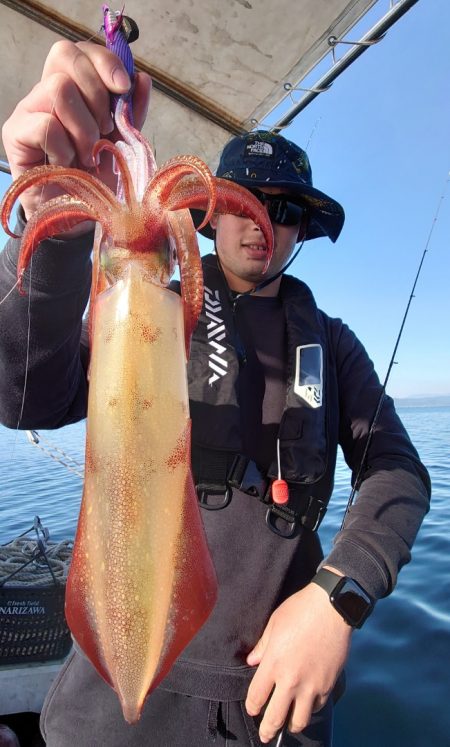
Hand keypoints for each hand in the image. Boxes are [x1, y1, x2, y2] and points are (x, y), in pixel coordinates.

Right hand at [1, 39, 150, 223]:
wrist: (78, 217)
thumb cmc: (97, 180)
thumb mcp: (122, 144)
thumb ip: (131, 114)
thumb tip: (142, 79)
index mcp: (75, 89)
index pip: (82, 50)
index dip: (105, 61)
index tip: (124, 88)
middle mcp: (48, 92)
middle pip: (65, 55)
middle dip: (96, 93)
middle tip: (104, 131)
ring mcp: (29, 110)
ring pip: (58, 89)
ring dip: (83, 128)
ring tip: (88, 155)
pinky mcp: (15, 133)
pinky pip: (45, 125)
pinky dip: (65, 148)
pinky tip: (67, 165)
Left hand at [245, 581, 351, 743]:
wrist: (332, 607)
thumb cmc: (300, 610)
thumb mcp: (274, 624)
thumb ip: (262, 647)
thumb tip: (252, 661)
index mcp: (273, 663)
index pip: (256, 697)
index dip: (252, 707)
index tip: (252, 709)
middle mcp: (291, 680)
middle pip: (275, 718)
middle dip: (267, 730)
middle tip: (266, 736)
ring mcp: (311, 685)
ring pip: (298, 720)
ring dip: (291, 724)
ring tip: (288, 723)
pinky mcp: (328, 684)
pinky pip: (317, 706)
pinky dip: (310, 709)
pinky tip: (307, 705)